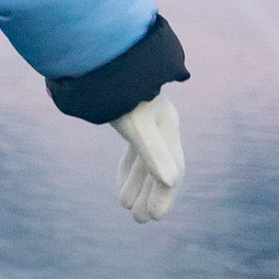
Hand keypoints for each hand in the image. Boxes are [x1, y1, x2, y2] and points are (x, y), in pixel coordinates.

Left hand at [115, 95, 183, 223]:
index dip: (163, 195)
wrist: (106, 57)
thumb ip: (153, 152)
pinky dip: (129, 169)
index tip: (154, 217)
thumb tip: (172, 181)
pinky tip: (122, 185)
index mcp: (167, 128)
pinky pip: (136, 151)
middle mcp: (161, 126)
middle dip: (150, 195)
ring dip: (138, 185)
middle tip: (139, 220)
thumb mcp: (137, 125)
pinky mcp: (132, 118)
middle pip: (159, 169)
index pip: (171, 170)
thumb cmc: (122, 92)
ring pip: (146, 161)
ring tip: (128, 208)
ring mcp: (147, 122)